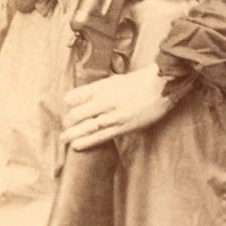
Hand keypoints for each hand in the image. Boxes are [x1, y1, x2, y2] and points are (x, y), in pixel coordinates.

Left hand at [61, 66, 186, 149]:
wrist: (161, 86)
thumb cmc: (140, 81)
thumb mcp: (116, 80)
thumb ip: (101, 90)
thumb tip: (88, 100)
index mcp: (101, 87)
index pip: (74, 96)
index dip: (69, 103)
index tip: (68, 107)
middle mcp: (104, 101)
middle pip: (77, 114)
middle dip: (68, 122)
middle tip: (65, 127)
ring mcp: (113, 115)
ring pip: (86, 127)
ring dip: (72, 134)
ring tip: (64, 139)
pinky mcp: (123, 126)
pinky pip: (100, 136)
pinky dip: (87, 141)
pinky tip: (77, 145)